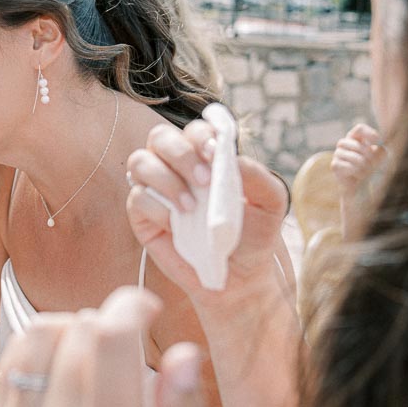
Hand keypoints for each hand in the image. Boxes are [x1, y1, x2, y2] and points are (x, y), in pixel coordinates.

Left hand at [0, 286, 220, 406]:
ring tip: (97, 349)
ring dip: (72, 326)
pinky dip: (41, 344)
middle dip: (110, 321)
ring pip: (40, 332)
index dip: (132, 305)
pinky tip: (66, 362)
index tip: (148, 307)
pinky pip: (13, 355)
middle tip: (129, 342)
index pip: (111, 338)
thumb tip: (183, 352)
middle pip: (79, 329)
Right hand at [126, 120, 286, 300]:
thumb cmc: (253, 235)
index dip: (202, 135)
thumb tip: (232, 158)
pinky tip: (177, 226)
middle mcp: (175, 166)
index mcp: (205, 156)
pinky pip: (137, 198)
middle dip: (180, 153)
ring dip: (165, 179)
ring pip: (140, 162)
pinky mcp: (142, 215)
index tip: (216, 154)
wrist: (238, 277)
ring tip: (191, 207)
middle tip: (204, 180)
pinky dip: (157, 209)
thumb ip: (257, 176)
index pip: (195, 130)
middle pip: (160, 137)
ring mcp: (156, 189)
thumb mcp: (270, 204)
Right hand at [331, 123, 384, 197]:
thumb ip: (380, 149)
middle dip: (370, 157)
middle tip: (374, 165)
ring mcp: (337, 153)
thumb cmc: (369, 166)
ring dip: (365, 167)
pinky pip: (351, 167)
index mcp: (354, 137)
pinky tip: (358, 175)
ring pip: (356, 158)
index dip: (370, 134)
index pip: (360, 128)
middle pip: (359, 145)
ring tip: (367, 171)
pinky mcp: (335, 165)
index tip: (378, 143)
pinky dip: (358, 173)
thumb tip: (378, 146)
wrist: (358, 183)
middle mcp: (344, 143)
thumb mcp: (379, 157)